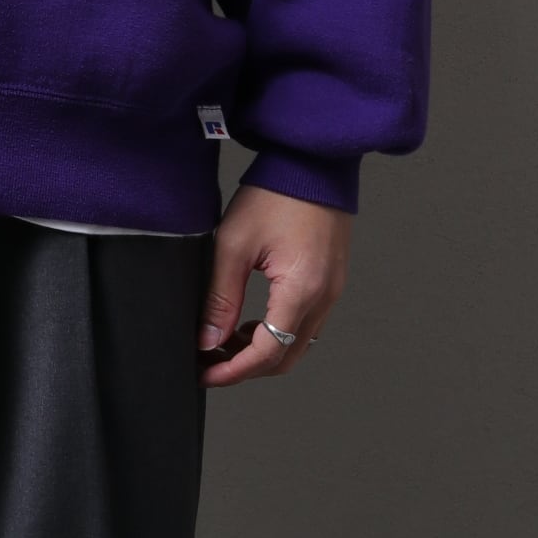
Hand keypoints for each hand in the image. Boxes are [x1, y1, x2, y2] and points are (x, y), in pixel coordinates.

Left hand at [199, 184, 350, 386]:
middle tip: (210, 364)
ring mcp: (332, 291)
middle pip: (286, 358)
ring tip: (222, 342)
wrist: (312, 163)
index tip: (205, 374)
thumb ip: (220, 297)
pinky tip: (249, 321)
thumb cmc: (275, 194)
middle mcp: (324, 297)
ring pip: (296, 344)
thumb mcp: (234, 244)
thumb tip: (207, 339)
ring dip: (261, 351)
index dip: (233, 371)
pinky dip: (277, 332)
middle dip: (246, 368)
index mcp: (302, 290)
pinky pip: (305, 323)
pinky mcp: (330, 281)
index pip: (267, 353)